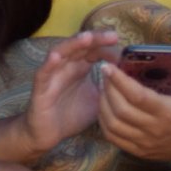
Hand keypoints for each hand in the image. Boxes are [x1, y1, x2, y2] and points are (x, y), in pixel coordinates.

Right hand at [17, 30, 119, 157]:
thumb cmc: (72, 115)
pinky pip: (43, 73)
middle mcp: (66, 66)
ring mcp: (52, 74)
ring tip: (87, 38)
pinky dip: (48, 64)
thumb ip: (110, 89)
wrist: (49, 134)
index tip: (121, 44)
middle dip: (95, 39)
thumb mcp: (97, 100)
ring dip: (73, 44)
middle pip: (80, 45)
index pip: (93, 49)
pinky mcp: (40, 88)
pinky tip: (56, 57)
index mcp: (80, 67)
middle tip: (112, 36)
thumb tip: (130, 80)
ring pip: (61, 53)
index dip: (106, 45)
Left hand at [97, 50, 170, 165]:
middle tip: (105, 73)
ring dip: (103, 104)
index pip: (137, 96)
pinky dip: (104, 121)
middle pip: (120, 109)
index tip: (108, 66)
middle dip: (108, 89)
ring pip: (113, 124)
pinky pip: (113, 137)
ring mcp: (145, 143)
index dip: (119, 81)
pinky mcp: (139, 151)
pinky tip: (106, 106)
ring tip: (104, 88)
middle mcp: (155, 130)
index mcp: (170, 113)